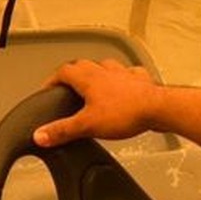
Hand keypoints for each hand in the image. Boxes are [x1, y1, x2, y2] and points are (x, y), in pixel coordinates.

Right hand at [33, 58, 161, 146]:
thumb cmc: (127, 112)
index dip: (53, 80)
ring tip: (96, 80)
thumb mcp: (88, 125)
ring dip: (98, 72)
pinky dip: (125, 78)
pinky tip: (126, 84)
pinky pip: (130, 74)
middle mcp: (104, 71)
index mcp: (88, 78)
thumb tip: (40, 135)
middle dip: (74, 74)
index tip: (49, 88)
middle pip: (82, 65)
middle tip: (70, 84)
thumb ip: (63, 130)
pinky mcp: (141, 81)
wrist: (160, 109)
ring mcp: (123, 74)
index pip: (63, 72)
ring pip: (106, 66)